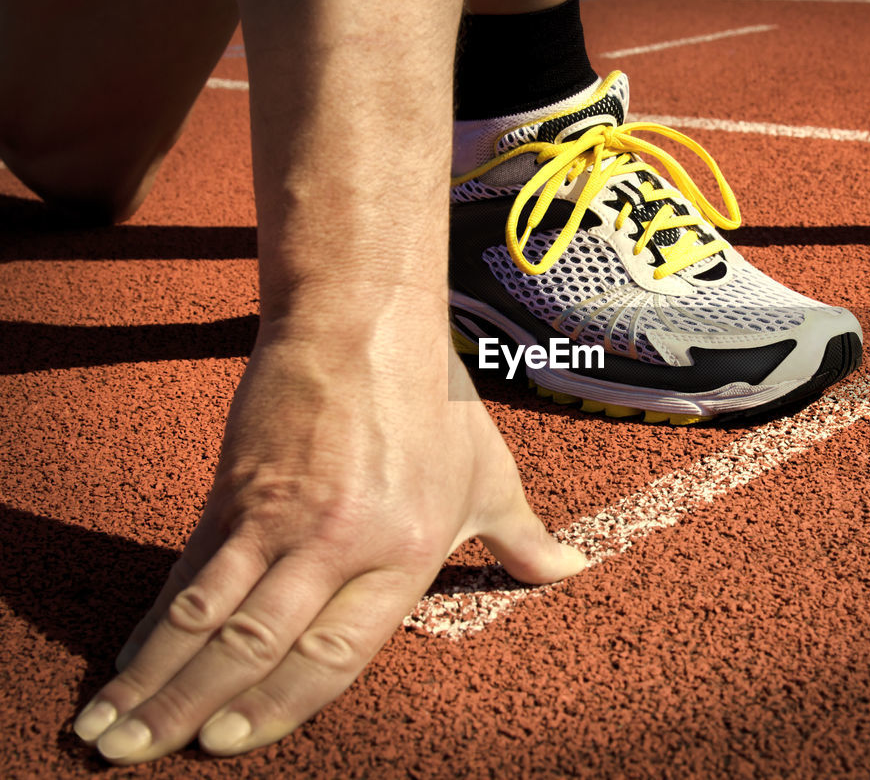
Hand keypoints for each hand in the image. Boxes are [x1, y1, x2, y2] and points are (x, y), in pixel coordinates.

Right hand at [71, 325, 585, 763]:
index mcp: (406, 551)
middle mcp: (340, 541)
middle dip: (195, 707)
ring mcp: (279, 515)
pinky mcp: (235, 489)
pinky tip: (127, 655)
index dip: (281, 704)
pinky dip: (154, 619)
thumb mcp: (489, 474)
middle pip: (258, 644)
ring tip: (110, 730)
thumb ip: (523, 538)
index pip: (338, 651)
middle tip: (143, 755)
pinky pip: (188, 568)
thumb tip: (571, 571)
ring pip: (207, 614)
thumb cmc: (434, 402)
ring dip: (155, 677)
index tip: (230, 742)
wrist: (363, 322)